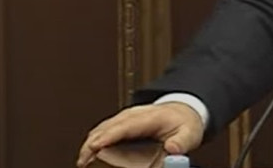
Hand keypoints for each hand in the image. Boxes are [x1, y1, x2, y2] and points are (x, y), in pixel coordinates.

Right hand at [76, 103, 204, 166]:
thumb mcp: (190, 134)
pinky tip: (88, 155)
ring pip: (102, 128)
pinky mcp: (121, 123)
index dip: (109, 136)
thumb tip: (173, 148)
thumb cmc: (184, 123)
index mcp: (150, 117)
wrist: (183, 111)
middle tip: (83, 160)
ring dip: (90, 143)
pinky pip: (103, 130)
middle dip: (93, 143)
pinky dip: (94, 141)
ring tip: (82, 161)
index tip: (95, 146)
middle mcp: (134, 115)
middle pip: (108, 127)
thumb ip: (182, 142)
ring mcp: (126, 118)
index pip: (125, 126)